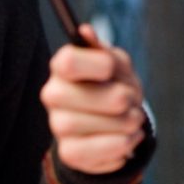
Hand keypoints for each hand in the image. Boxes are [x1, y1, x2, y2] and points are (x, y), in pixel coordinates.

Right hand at [40, 24, 145, 173]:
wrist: (112, 123)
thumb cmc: (113, 85)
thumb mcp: (116, 64)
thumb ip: (103, 50)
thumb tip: (85, 31)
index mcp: (62, 67)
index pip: (70, 62)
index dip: (101, 65)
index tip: (112, 69)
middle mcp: (53, 95)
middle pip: (97, 97)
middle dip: (125, 98)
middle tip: (128, 100)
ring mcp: (58, 126)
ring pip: (106, 126)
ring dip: (129, 123)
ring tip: (129, 119)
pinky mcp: (70, 152)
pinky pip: (108, 150)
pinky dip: (125, 144)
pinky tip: (125, 137)